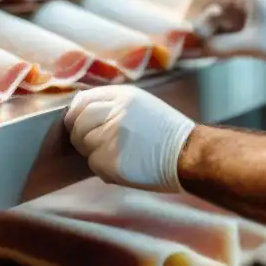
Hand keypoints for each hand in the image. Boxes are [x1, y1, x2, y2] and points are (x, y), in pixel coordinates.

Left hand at [64, 86, 194, 192]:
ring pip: (84, 144)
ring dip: (93, 151)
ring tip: (115, 154)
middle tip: (95, 143)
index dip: (76, 113)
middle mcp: (115, 113)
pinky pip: (93, 163)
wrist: (189, 154)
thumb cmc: (168, 132)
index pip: (83, 100)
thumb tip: (82, 109)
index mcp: (123, 97)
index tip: (77, 122)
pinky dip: (103, 167)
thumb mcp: (142, 104)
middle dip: (81, 134)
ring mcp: (111, 137)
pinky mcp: (111, 161)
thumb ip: (114, 104)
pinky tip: (122, 166)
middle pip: (78, 122)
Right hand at [184, 0, 265, 60]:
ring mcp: (238, 4)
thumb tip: (188, 53)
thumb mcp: (251, 45)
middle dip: (192, 30)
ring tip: (195, 57)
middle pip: (201, 9)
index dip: (180, 11)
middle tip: (180, 51)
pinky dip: (213, 39)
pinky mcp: (241, 16)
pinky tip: (208, 54)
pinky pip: (219, 26)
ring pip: (209, 19)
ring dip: (203, 37)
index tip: (166, 30)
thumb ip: (217, 48)